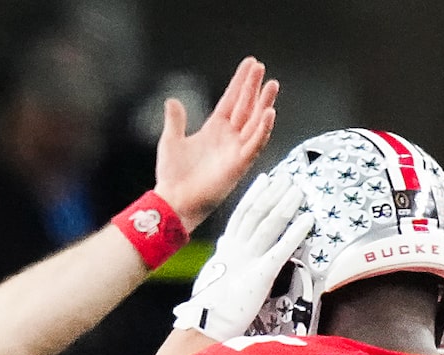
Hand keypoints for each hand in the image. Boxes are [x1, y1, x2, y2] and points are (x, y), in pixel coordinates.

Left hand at [152, 58, 280, 226]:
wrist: (173, 201)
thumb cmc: (172, 176)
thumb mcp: (171, 141)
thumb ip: (176, 120)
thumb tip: (172, 101)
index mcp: (214, 129)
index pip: (231, 100)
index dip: (240, 82)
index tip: (250, 64)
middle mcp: (228, 137)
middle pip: (245, 107)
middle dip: (253, 87)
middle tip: (261, 67)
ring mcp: (235, 150)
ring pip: (255, 123)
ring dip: (264, 104)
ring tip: (272, 85)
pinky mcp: (238, 165)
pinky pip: (255, 145)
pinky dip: (263, 130)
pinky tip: (269, 113)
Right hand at [174, 169, 308, 339]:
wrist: (204, 327)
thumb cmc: (210, 310)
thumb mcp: (214, 277)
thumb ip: (223, 258)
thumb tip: (225, 244)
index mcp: (225, 251)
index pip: (240, 215)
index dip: (253, 195)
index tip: (265, 180)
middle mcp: (235, 251)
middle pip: (255, 214)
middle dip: (272, 194)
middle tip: (288, 177)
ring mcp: (247, 261)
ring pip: (268, 225)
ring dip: (284, 206)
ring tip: (298, 190)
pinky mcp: (260, 275)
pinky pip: (281, 249)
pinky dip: (295, 233)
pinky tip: (307, 220)